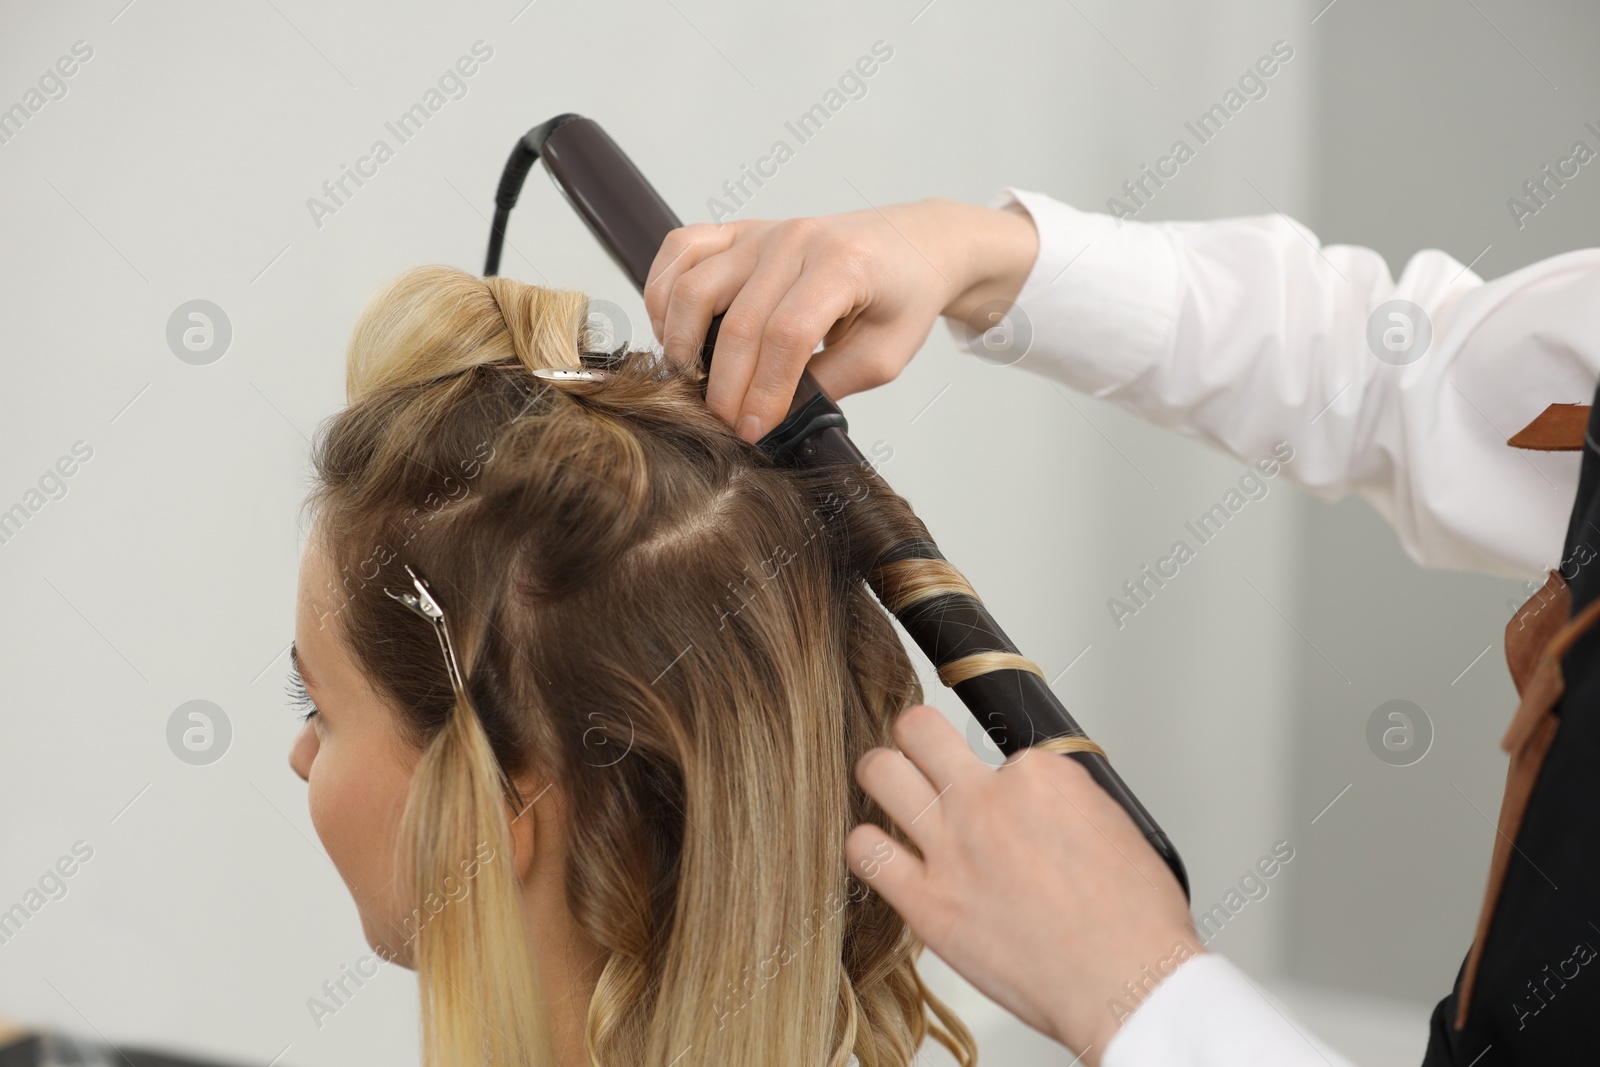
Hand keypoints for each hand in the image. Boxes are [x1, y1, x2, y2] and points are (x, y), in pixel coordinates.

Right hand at [643, 198, 1037, 441]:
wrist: (910, 244)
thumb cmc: (902, 295)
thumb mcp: (885, 354)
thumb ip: (830, 383)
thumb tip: (775, 415)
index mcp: (843, 265)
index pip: (787, 336)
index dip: (765, 392)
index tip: (754, 430)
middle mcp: (797, 240)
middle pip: (738, 323)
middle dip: (726, 387)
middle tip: (726, 425)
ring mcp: (762, 231)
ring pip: (694, 286)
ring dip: (683, 343)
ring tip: (695, 381)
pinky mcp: (739, 230)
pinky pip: (681, 248)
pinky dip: (663, 290)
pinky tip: (674, 330)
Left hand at [844, 705, 1198, 1064]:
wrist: (1126, 985)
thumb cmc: (1134, 922)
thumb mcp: (1116, 825)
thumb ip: (1065, 801)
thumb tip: (1042, 802)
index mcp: (1041, 776)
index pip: (997, 745)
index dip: (999, 772)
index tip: (1002, 792)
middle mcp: (988, 802)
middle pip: (919, 730)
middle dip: (917, 736)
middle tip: (920, 754)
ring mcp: (950, 848)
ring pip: (880, 773)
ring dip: (882, 777)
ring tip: (891, 791)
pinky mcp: (926, 902)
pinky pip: (866, 853)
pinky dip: (867, 847)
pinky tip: (883, 853)